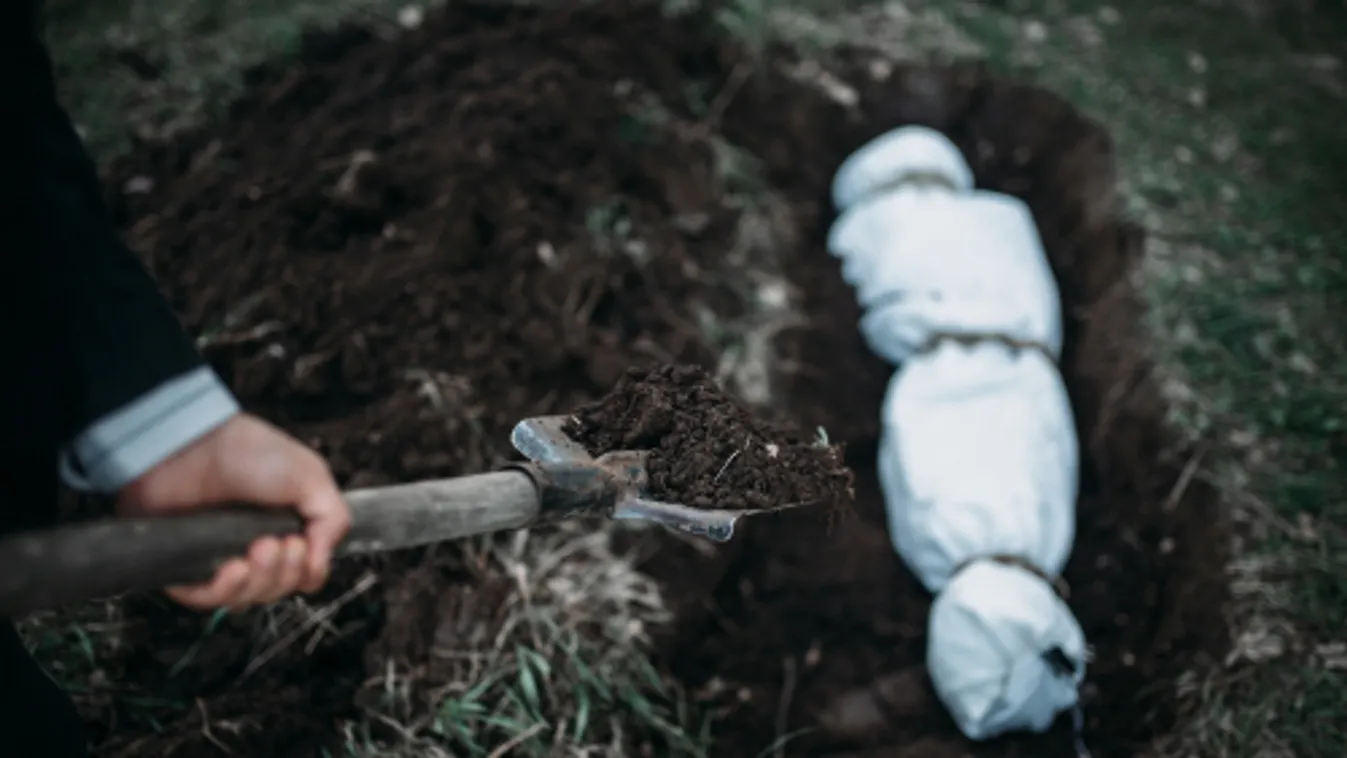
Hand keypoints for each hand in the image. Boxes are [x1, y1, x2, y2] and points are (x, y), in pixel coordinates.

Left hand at [116, 414, 350, 610]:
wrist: (194, 444)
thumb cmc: (250, 452)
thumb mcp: (311, 477)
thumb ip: (333, 519)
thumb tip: (321, 563)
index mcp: (289, 529)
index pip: (307, 574)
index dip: (308, 571)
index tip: (301, 546)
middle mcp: (257, 548)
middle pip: (280, 589)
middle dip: (283, 573)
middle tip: (273, 544)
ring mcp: (223, 558)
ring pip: (249, 598)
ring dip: (258, 582)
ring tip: (253, 552)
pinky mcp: (188, 567)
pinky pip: (209, 600)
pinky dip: (225, 592)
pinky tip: (231, 569)